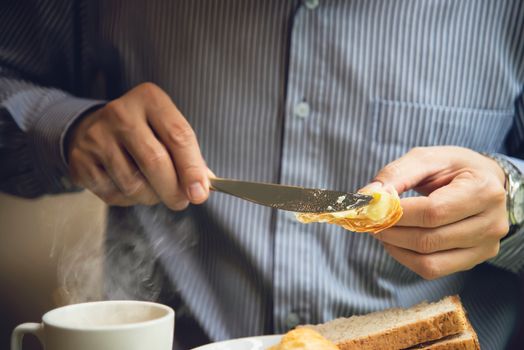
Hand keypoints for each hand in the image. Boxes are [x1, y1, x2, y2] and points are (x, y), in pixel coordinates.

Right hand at [67, 82, 210, 209]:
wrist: (95, 129)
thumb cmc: (143, 133)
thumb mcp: (167, 131)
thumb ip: (188, 156)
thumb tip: (201, 188)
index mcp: (150, 99)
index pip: (178, 136)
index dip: (192, 169)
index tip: (200, 193)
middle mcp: (121, 113)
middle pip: (155, 161)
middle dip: (173, 190)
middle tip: (181, 201)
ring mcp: (97, 136)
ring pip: (134, 183)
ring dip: (152, 196)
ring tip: (154, 189)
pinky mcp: (81, 160)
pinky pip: (115, 193)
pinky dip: (130, 199)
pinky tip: (130, 186)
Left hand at [369, 146, 507, 279]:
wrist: (482, 181)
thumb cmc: (452, 168)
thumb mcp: (426, 159)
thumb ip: (395, 175)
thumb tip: (366, 197)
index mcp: (484, 191)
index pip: (433, 212)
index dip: (397, 213)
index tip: (371, 207)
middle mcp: (492, 223)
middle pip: (429, 239)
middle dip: (391, 230)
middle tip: (370, 219)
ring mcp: (486, 247)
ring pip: (428, 261)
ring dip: (395, 246)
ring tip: (381, 229)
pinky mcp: (474, 261)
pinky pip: (433, 270)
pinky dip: (406, 258)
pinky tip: (395, 242)